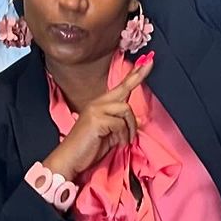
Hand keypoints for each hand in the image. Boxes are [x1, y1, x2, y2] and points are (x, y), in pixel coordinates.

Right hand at [43, 56, 153, 181]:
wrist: (70, 159)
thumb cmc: (88, 148)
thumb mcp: (110, 135)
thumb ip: (123, 126)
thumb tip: (138, 121)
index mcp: (100, 105)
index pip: (120, 87)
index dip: (134, 74)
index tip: (147, 61)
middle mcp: (97, 103)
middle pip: (124, 88)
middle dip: (138, 76)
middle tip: (150, 62)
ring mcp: (96, 109)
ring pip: (126, 109)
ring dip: (129, 127)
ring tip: (124, 140)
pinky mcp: (96, 119)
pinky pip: (120, 123)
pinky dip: (123, 135)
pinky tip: (118, 143)